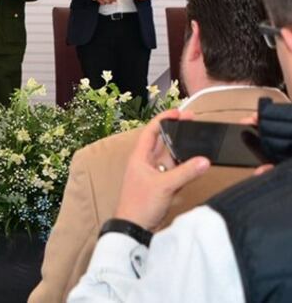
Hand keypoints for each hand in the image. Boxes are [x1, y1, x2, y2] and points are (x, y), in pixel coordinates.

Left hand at [113, 109, 209, 230]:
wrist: (133, 227)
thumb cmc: (140, 204)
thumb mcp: (164, 186)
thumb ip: (186, 173)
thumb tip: (205, 160)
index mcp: (140, 156)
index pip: (151, 131)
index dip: (164, 119)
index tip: (179, 112)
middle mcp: (146, 162)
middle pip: (163, 141)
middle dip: (177, 131)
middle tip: (194, 122)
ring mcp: (154, 174)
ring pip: (170, 157)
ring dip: (182, 149)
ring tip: (198, 139)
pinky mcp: (161, 185)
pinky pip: (174, 171)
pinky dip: (184, 166)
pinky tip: (195, 163)